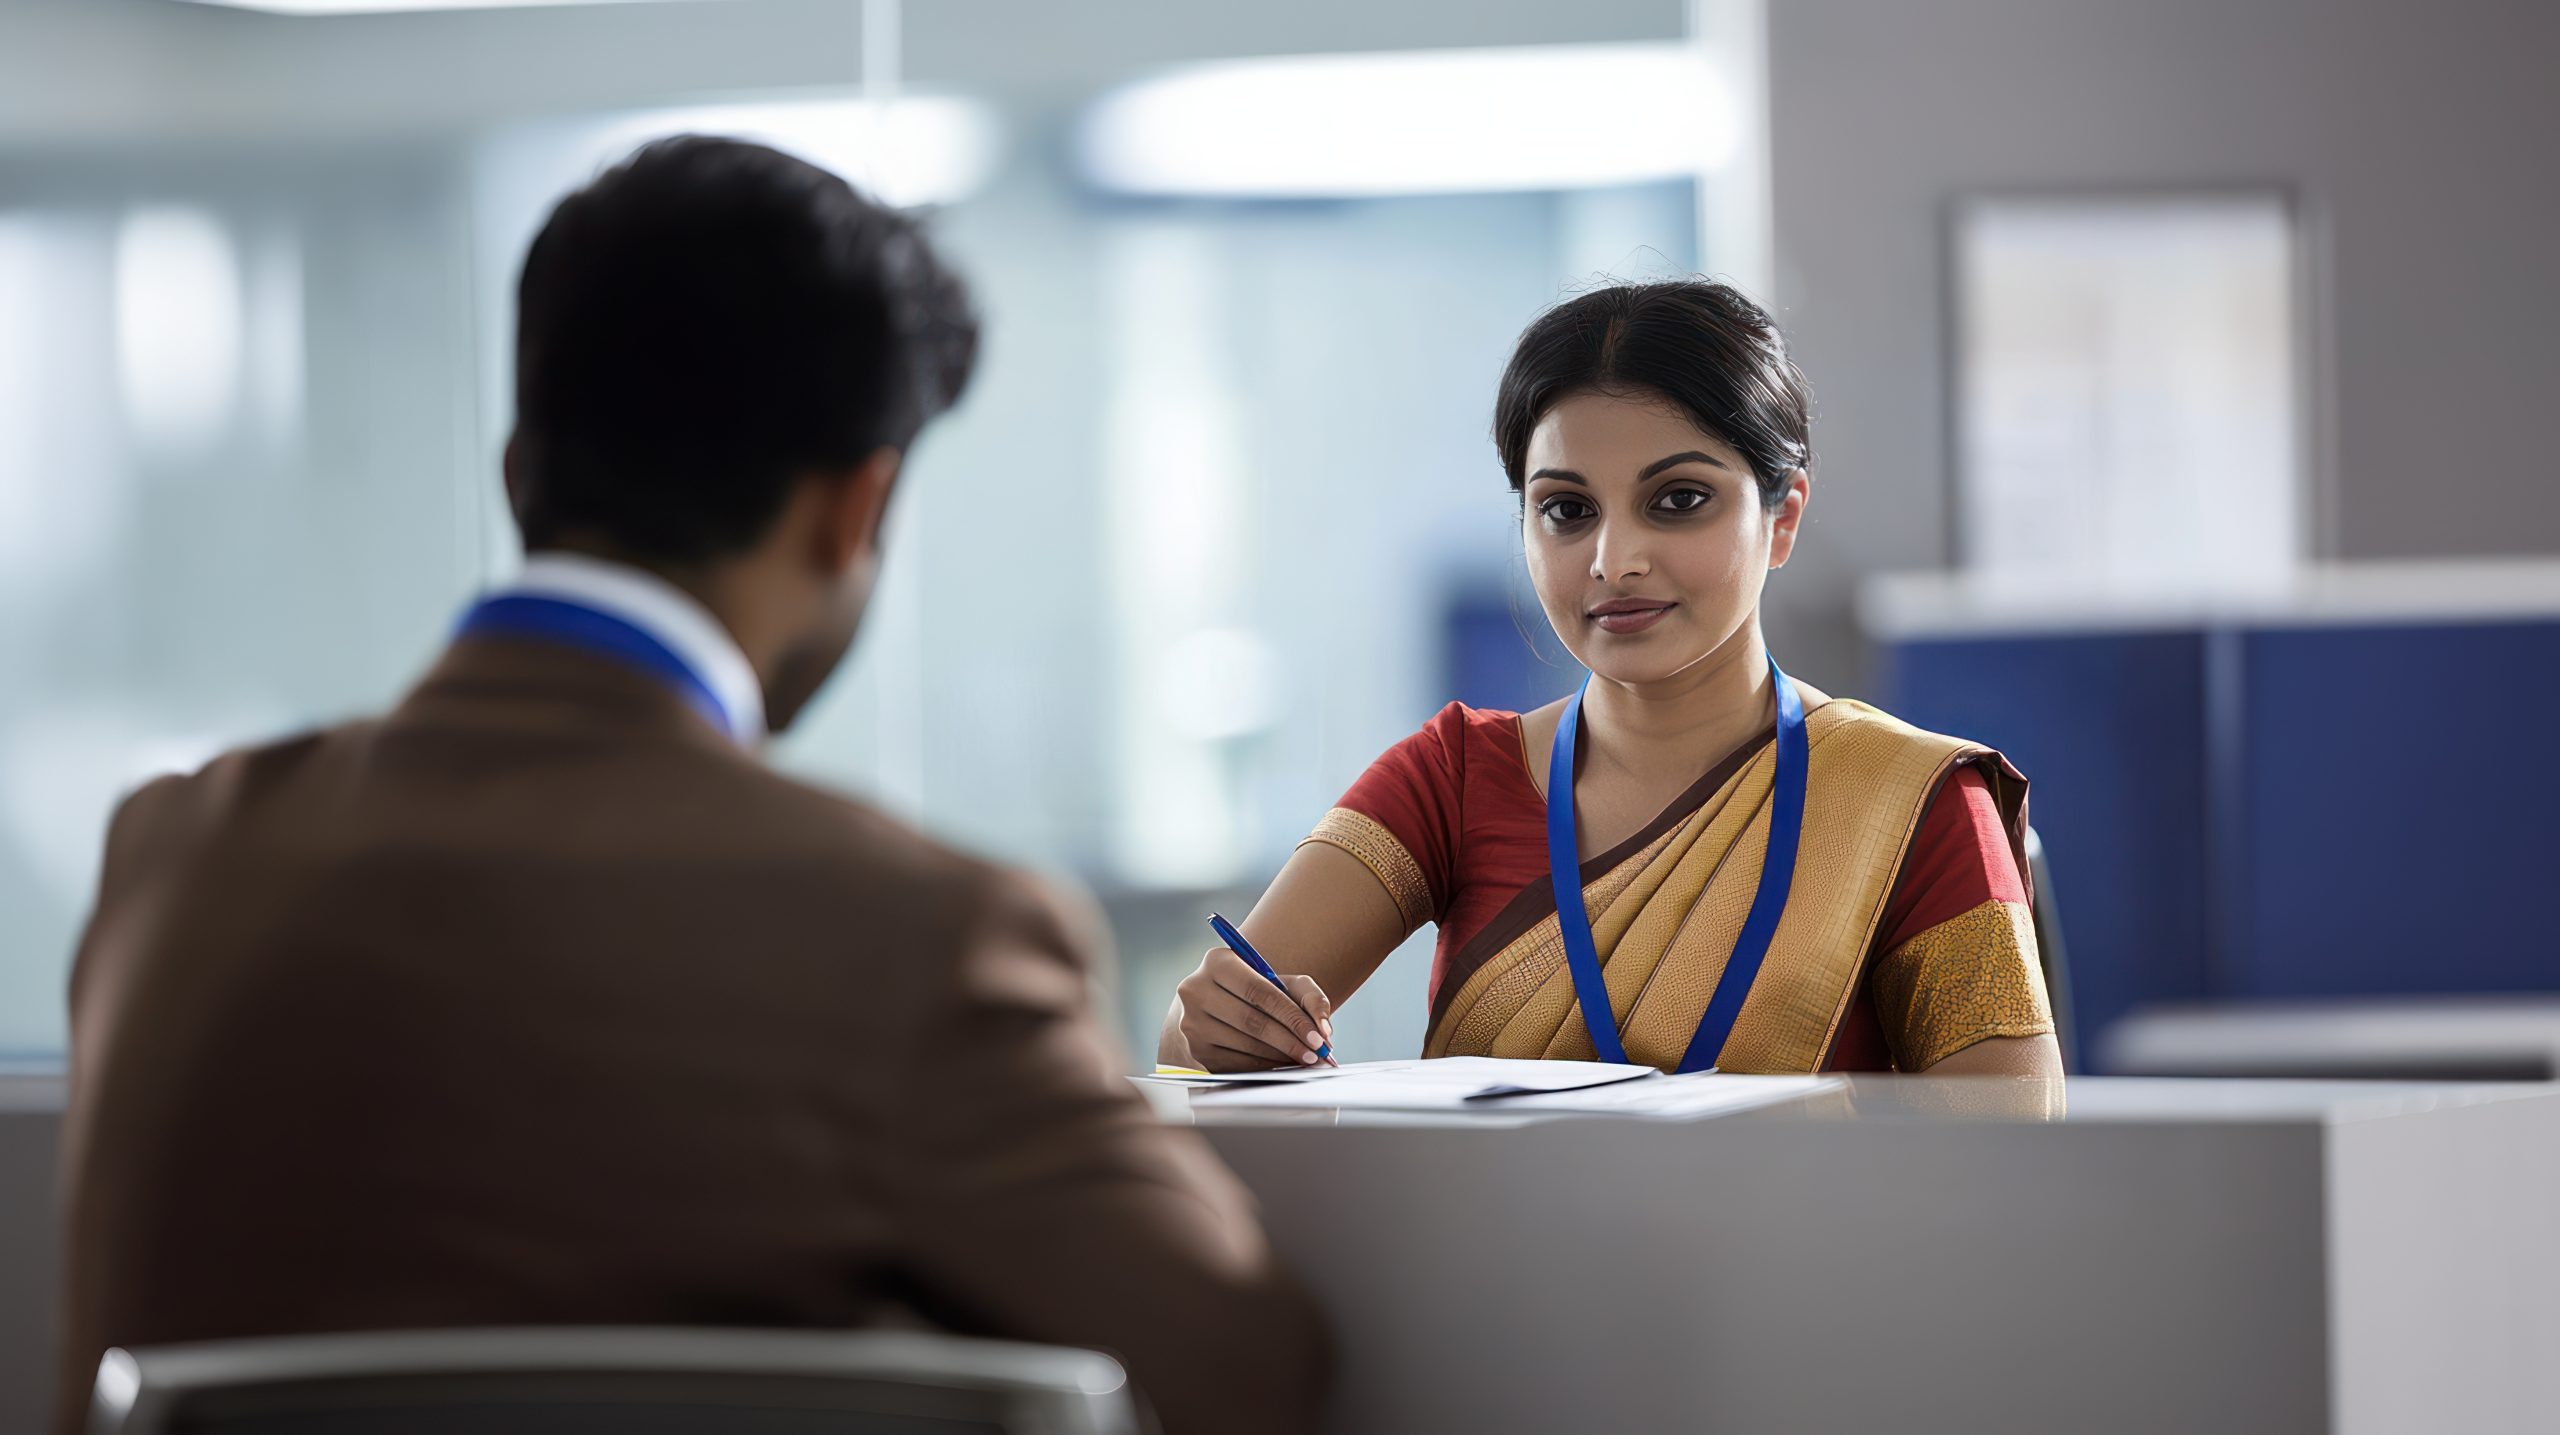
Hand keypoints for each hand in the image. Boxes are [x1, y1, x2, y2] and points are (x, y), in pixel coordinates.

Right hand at [1173, 948, 1335, 1071]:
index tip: (1319, 1038)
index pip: (1259, 992)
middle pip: (1251, 1021)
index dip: (1292, 1017)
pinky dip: (1263, 1067)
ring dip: (1279, 1057)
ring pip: (1244, 1044)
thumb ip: (1313, 998)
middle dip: (1289, 1041)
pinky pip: (1235, 1064)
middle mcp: (1195, 990)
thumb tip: (1325, 1030)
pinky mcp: (1195, 1050)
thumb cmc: (1260, 993)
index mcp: (1217, 962)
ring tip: (1304, 1059)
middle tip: (1316, 1054)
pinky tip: (1282, 1065)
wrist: (1222, 1007)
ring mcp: (1191, 1022)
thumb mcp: (1287, 983)